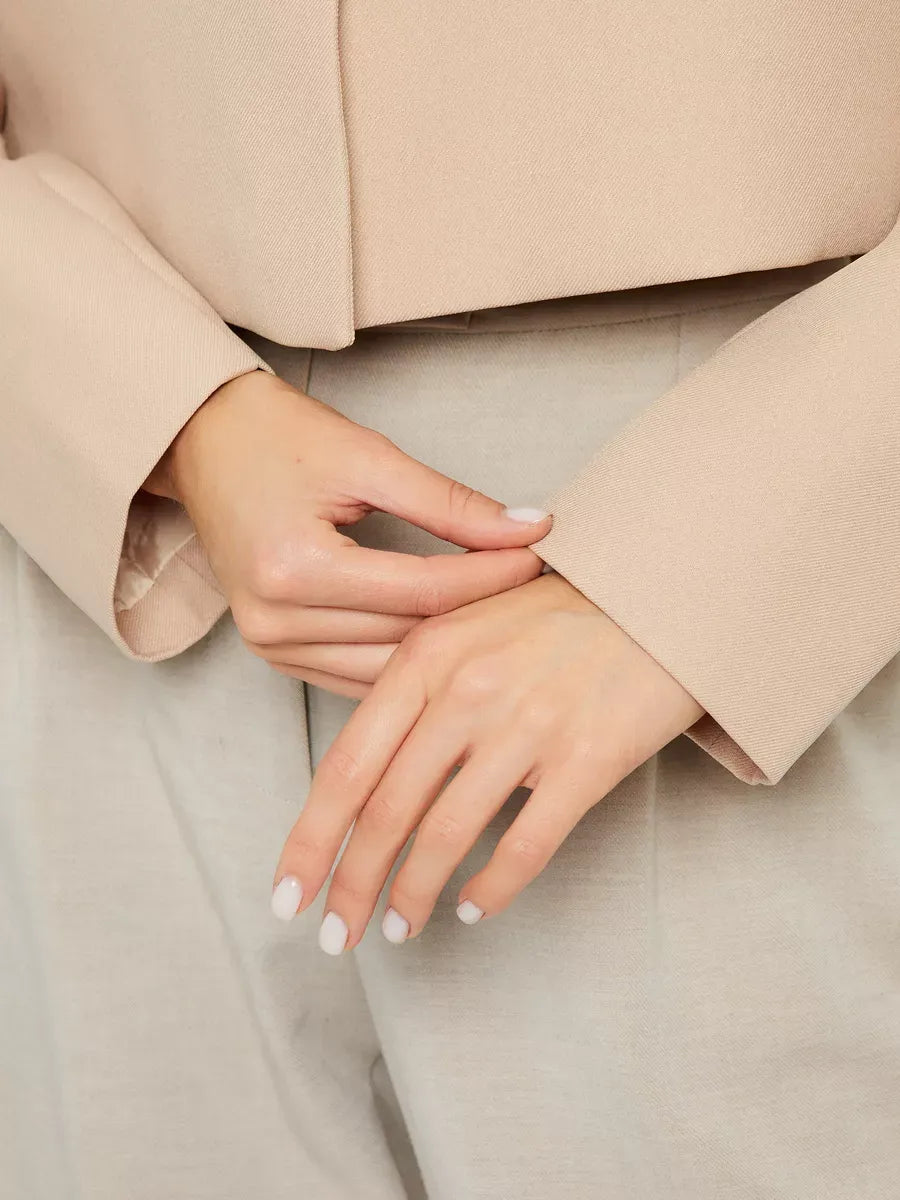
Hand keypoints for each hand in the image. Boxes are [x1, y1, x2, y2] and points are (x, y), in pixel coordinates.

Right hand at [145, 370, 550, 694]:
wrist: (200, 440)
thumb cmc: (276, 436)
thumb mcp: (369, 457)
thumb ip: (450, 503)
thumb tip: (528, 528)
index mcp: (295, 568)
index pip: (424, 590)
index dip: (493, 575)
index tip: (543, 558)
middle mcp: (274, 619)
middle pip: (409, 635)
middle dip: (480, 613)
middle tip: (540, 591)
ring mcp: (268, 644)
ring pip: (388, 669)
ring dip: (447, 647)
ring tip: (504, 619)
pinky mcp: (272, 652)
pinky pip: (357, 675)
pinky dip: (404, 660)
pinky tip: (447, 641)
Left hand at [271, 572, 703, 948]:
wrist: (658, 592)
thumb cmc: (557, 613)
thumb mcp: (467, 627)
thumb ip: (415, 689)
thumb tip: (371, 776)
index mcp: (426, 658)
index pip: (348, 766)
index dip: (311, 839)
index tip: (288, 893)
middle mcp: (467, 692)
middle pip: (387, 811)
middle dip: (352, 885)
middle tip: (335, 935)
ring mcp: (527, 725)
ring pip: (446, 836)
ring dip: (413, 895)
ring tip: (398, 929)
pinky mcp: (587, 757)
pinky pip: (526, 845)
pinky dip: (493, 888)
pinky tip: (475, 909)